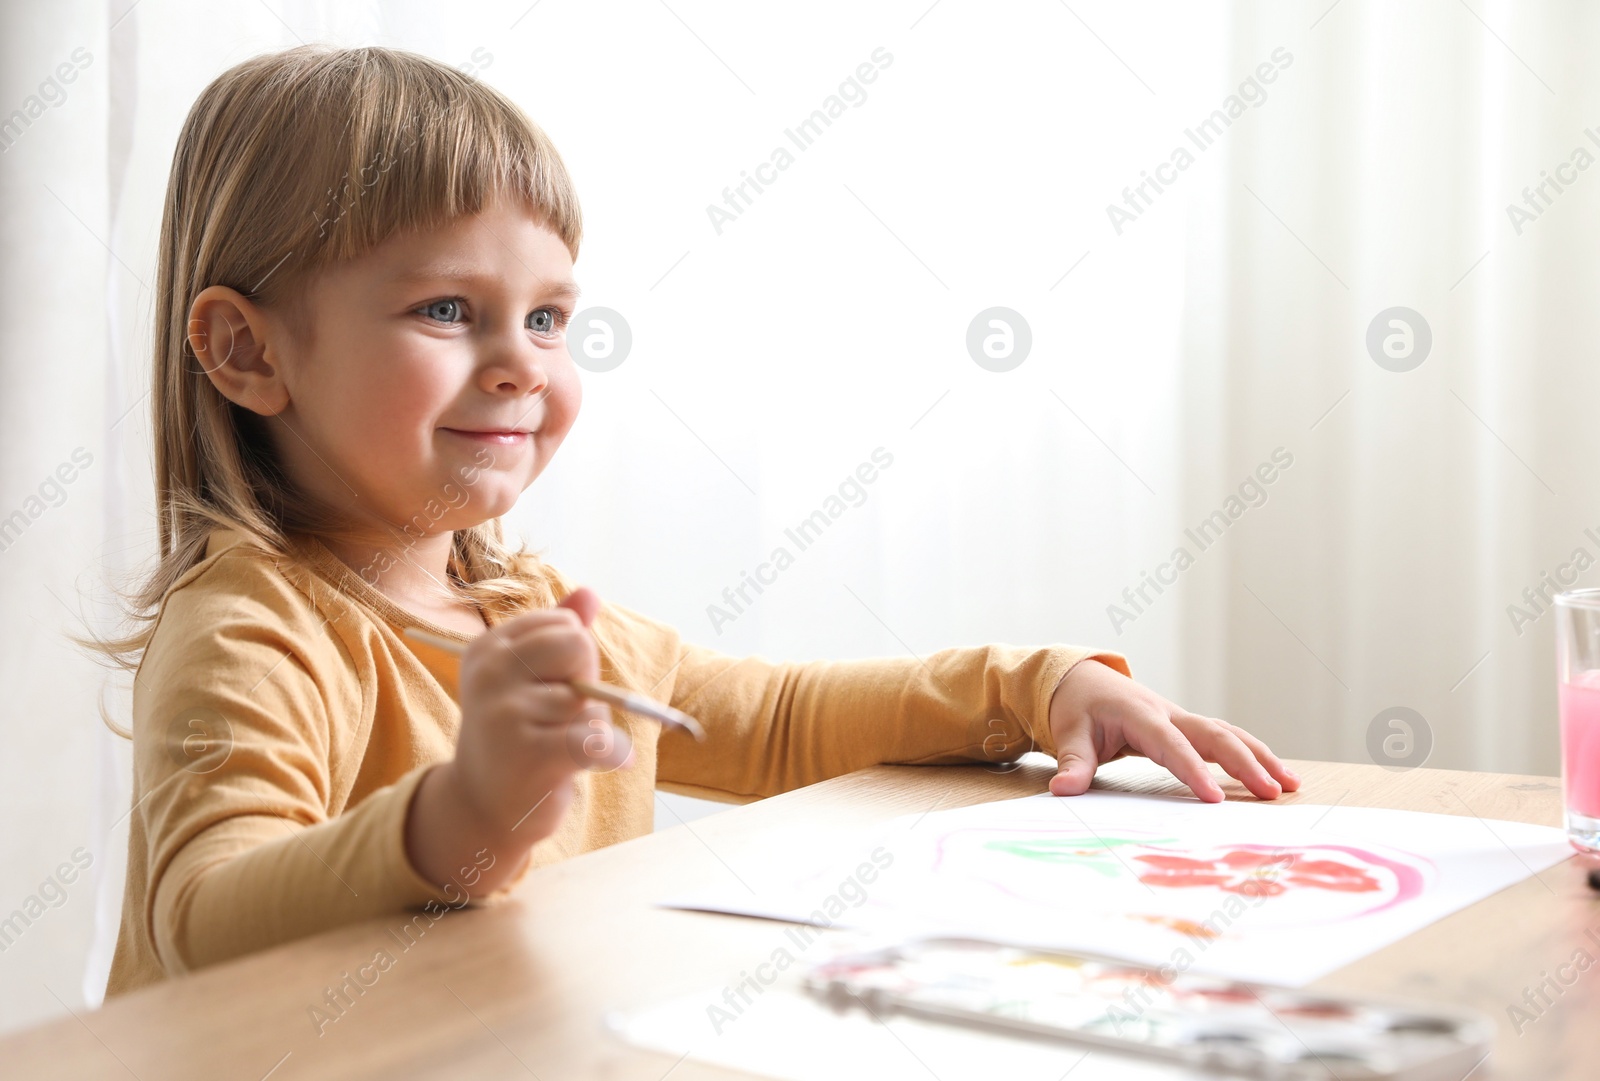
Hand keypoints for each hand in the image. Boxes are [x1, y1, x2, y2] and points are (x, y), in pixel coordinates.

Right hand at [405, 586, 630, 891]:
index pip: (565, 624)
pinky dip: (614, 753)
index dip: (573, 658)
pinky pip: (597, 739)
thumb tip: (590, 593)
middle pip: (579, 646)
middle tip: (558, 717)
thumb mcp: (529, 678)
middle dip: (586, 681)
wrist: (483, 809)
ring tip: (555, 748)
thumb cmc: (517, 734)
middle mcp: (490, 674)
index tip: (546, 689)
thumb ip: (559, 633)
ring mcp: (508, 714)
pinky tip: (604, 763)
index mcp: (488, 648)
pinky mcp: (532, 755)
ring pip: (592, 702)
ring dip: (589, 727)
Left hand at [1046, 659, 1298, 802]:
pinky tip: (1273, 777)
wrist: (1084, 680)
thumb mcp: (1069, 732)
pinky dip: (1251, 754)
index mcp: (1140, 715)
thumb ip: (1072, 762)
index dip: (1193, 770)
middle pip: (1213, 735)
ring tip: (1289, 785)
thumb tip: (1063, 790)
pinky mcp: (1187, 728)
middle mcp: (1168, 714)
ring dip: (1259, 757)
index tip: (1213, 797)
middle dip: (1244, 763)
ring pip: (1228, 734)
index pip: (1171, 745)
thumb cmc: (1077, 707)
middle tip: (1271, 792)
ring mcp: (1181, 719)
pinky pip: (1224, 739)